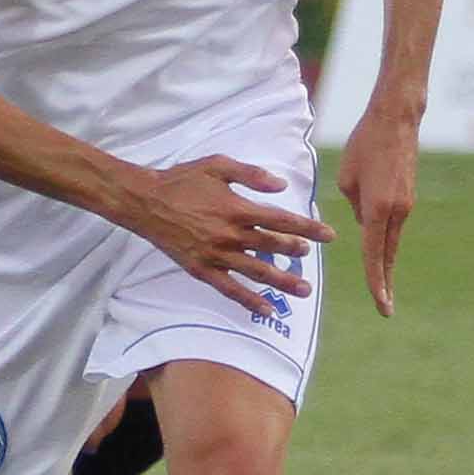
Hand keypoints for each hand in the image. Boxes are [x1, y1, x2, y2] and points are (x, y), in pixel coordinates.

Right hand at [127, 155, 331, 321]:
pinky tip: (267, 309)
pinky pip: (230, 290)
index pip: (282, 220)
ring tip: (305, 290)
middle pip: (273, 246)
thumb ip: (251, 174)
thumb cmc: (182, 180)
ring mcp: (216, 255)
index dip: (308, 228)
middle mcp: (230, 235)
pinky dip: (249, 300)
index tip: (328, 235)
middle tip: (312, 256)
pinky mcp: (202, 270)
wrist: (145, 202)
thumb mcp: (217, 165)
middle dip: (297, 252)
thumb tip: (281, 186)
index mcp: (237, 208)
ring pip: (257, 271)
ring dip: (283, 281)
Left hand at [342, 107, 423, 316]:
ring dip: (381, 254)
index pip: (374, 255)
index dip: (375, 282)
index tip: (381, 305)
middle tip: (386, 309)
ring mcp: (406, 204)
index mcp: (378, 209)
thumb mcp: (346, 178)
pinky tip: (374, 226)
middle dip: (384, 281)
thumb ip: (355, 207)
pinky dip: (383, 231)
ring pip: (390, 237)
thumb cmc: (364, 144)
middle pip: (388, 254)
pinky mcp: (408, 195)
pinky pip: (393, 221)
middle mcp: (397, 211)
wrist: (396, 118)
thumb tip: (365, 222)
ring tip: (376, 273)